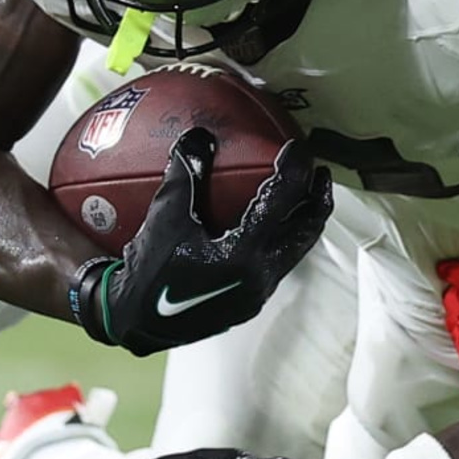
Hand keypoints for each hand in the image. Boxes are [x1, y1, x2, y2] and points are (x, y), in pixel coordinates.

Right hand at [72, 132, 331, 355]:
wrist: (137, 323)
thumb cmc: (148, 271)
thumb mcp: (164, 217)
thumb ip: (185, 174)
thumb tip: (199, 136)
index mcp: (243, 253)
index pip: (281, 201)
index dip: (294, 169)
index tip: (299, 147)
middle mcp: (260, 275)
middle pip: (305, 231)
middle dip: (318, 199)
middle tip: (321, 172)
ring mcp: (258, 292)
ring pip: (296, 250)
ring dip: (304, 221)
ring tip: (305, 197)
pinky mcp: (250, 302)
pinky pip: (278, 263)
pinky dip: (283, 239)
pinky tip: (272, 227)